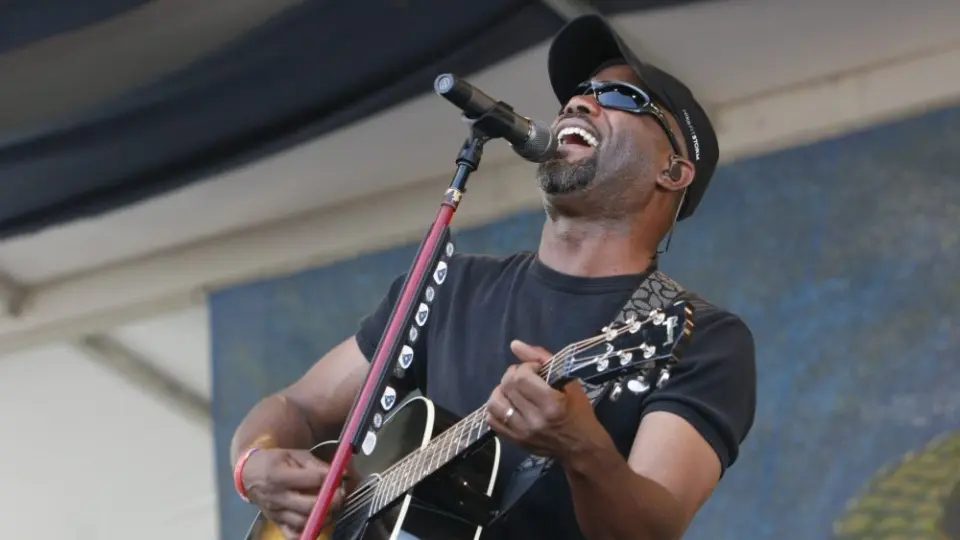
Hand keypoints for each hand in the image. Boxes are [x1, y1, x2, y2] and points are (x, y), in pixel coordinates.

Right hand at [242, 448, 345, 538]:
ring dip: (323, 516)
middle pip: (309, 506)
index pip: (312, 479)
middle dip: (331, 501)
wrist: (249, 475)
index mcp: (279, 475)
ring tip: (331, 507)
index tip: (340, 477)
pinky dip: (308, 530)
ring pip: (304, 522)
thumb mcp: (294, 454)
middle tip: (340, 495)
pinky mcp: (276, 522)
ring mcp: (276, 513)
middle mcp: (277, 497)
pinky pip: (293, 534)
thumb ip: (316, 464)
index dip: (330, 479)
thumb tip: (340, 473)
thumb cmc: (275, 461)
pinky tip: (316, 520)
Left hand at [485, 340, 604, 461]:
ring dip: (501, 391)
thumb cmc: (579, 412)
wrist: (581, 447)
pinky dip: (496, 408)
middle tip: (525, 377)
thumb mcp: (569, 382)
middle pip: (507, 388)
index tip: (535, 369)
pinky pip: (492, 421)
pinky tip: (508, 404)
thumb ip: (542, 359)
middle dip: (513, 375)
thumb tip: (515, 344)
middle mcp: (534, 420)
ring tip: (513, 390)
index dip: (525, 367)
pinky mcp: (515, 441)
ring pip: (494, 404)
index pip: (521, 378)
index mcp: (551, 404)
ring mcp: (522, 433)